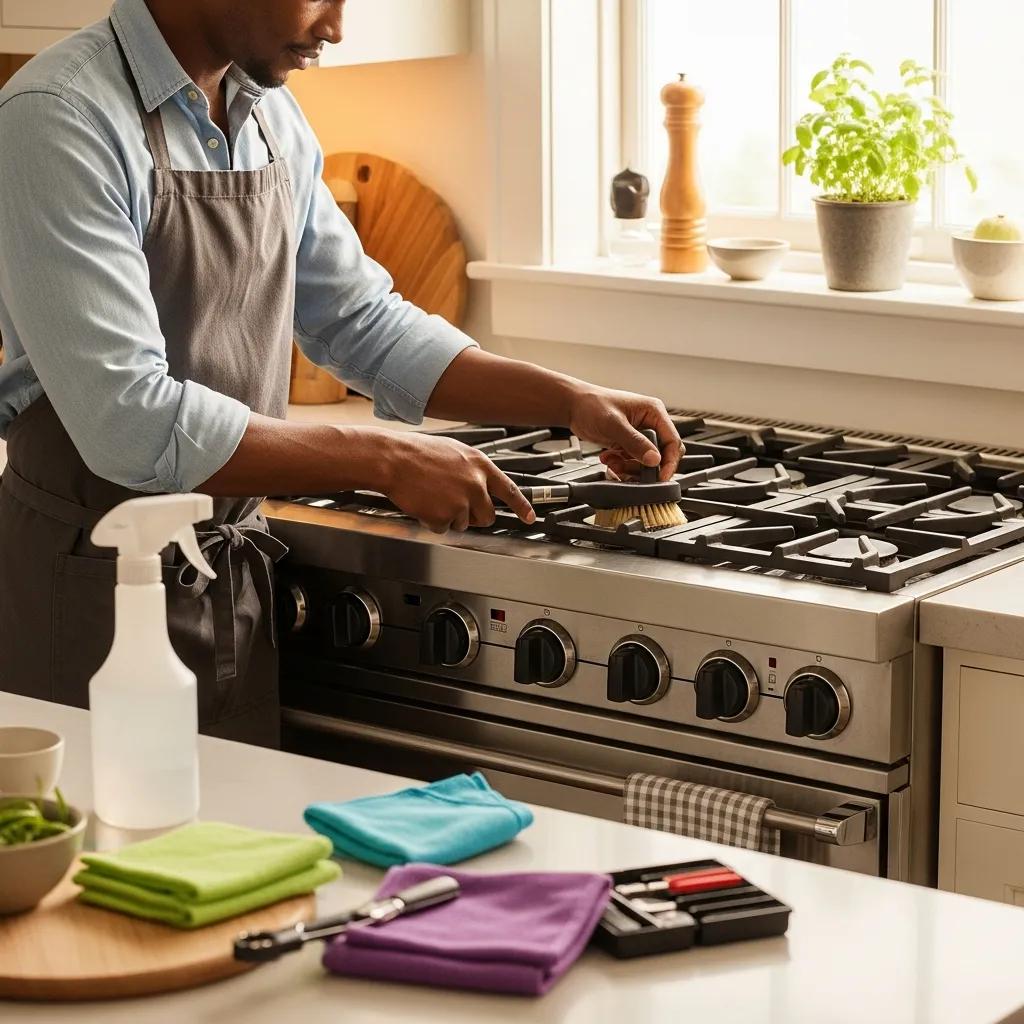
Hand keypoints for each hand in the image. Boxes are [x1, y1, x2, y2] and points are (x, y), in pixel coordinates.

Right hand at [379, 433, 535, 533]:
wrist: (393, 459)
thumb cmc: (417, 453)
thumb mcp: (453, 451)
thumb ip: (471, 469)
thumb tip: (480, 484)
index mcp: (480, 465)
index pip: (509, 490)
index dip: (521, 506)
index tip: (529, 517)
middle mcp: (475, 484)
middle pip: (488, 515)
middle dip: (476, 516)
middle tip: (456, 507)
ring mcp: (462, 502)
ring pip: (464, 523)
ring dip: (449, 517)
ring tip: (432, 496)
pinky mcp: (445, 516)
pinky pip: (443, 528)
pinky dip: (432, 521)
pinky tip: (424, 504)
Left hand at [567, 387, 682, 480]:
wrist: (573, 406)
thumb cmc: (592, 404)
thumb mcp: (614, 424)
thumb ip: (634, 442)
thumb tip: (654, 459)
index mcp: (654, 412)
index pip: (672, 441)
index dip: (669, 462)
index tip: (661, 477)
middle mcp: (650, 424)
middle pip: (661, 455)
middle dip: (645, 467)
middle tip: (630, 472)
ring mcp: (639, 435)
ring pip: (645, 462)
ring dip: (629, 468)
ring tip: (614, 464)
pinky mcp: (628, 444)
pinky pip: (632, 462)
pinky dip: (621, 466)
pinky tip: (609, 460)